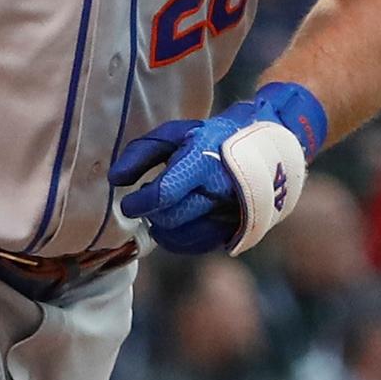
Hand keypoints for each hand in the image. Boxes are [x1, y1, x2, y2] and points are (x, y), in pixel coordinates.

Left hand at [113, 80, 327, 255]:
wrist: (265, 150)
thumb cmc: (211, 140)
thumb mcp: (176, 134)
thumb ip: (142, 153)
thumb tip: (115, 180)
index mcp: (201, 161)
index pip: (164, 195)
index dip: (140, 204)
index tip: (128, 205)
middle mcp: (218, 190)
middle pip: (171, 218)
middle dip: (152, 215)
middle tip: (147, 203)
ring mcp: (229, 212)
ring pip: (182, 238)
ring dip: (164, 229)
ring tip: (163, 213)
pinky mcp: (234, 229)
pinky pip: (197, 245)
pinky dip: (180, 239)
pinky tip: (178, 224)